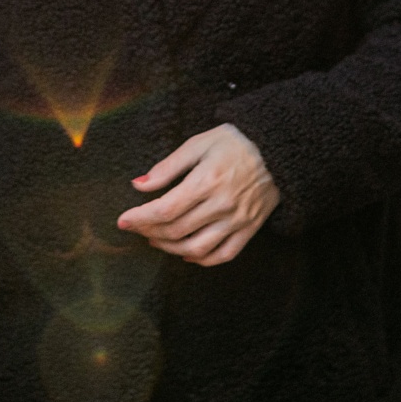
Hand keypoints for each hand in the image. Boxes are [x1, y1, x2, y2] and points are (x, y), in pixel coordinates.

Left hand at [114, 124, 279, 265]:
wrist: (277, 148)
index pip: (165, 209)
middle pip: (176, 230)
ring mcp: (237, 220)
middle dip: (149, 231)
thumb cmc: (234, 142)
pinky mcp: (249, 229)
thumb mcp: (198, 144)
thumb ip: (167, 167)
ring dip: (170, 249)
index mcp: (207, 181)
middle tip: (136, 226)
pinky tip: (186, 254)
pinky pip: (223, 255)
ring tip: (155, 239)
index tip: (122, 220)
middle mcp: (222, 205)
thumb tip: (139, 185)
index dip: (140, 217)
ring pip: (196, 249)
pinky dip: (201, 260)